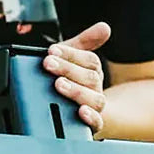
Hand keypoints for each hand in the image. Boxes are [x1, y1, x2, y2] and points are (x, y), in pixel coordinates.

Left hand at [43, 22, 110, 137]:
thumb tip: (105, 27)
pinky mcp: (90, 126)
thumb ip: (84, 43)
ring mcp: (94, 108)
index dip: (71, 55)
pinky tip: (80, 111)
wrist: (69, 115)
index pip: (89, 60)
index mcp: (92, 72)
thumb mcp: (71, 61)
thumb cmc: (69, 84)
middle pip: (91, 78)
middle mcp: (96, 89)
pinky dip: (90, 117)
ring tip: (58, 85)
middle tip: (48, 64)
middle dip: (68, 69)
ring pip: (95, 99)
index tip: (52, 51)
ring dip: (76, 91)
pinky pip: (97, 123)